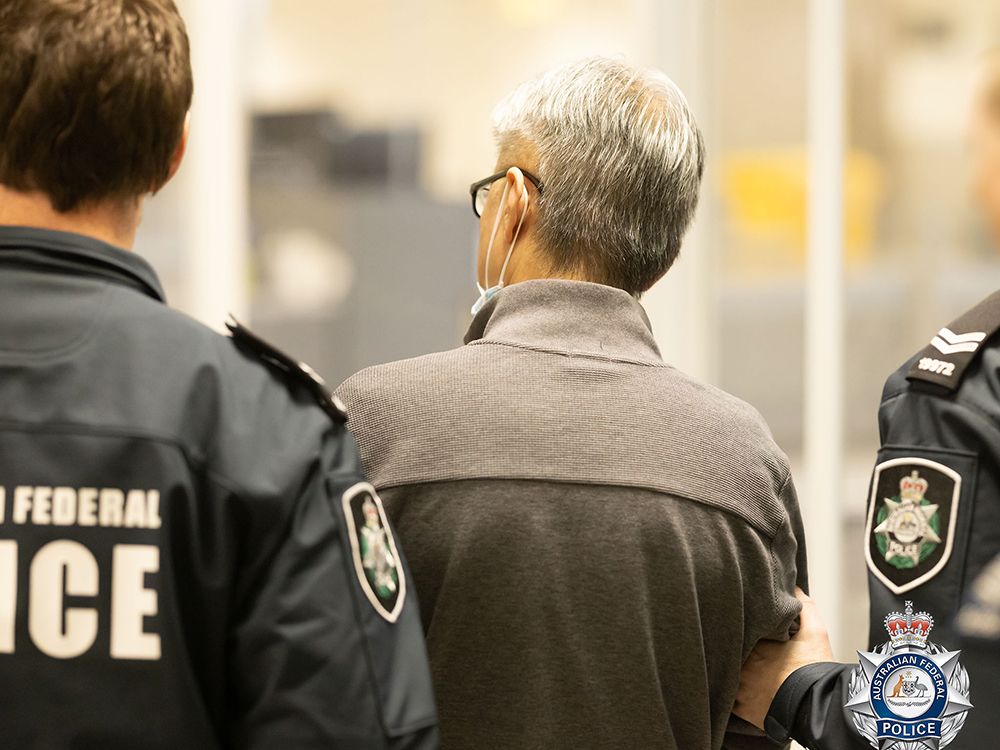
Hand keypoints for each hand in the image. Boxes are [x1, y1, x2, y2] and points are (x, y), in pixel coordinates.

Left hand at [732, 587, 834, 730]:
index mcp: (756, 644)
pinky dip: (731, 696)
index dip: (735, 630)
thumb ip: (804, 606)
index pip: (735, 632)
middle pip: (727, 654)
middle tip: (732, 650)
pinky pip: (727, 701)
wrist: (819, 706)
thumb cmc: (815, 668)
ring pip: (724, 676)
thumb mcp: (815, 630)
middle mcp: (743, 665)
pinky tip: (737, 691)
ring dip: (727, 673)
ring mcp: (740, 688)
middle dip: (728, 651)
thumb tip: (795, 587)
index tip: (736, 628)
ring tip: (733, 671)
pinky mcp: (743, 708)